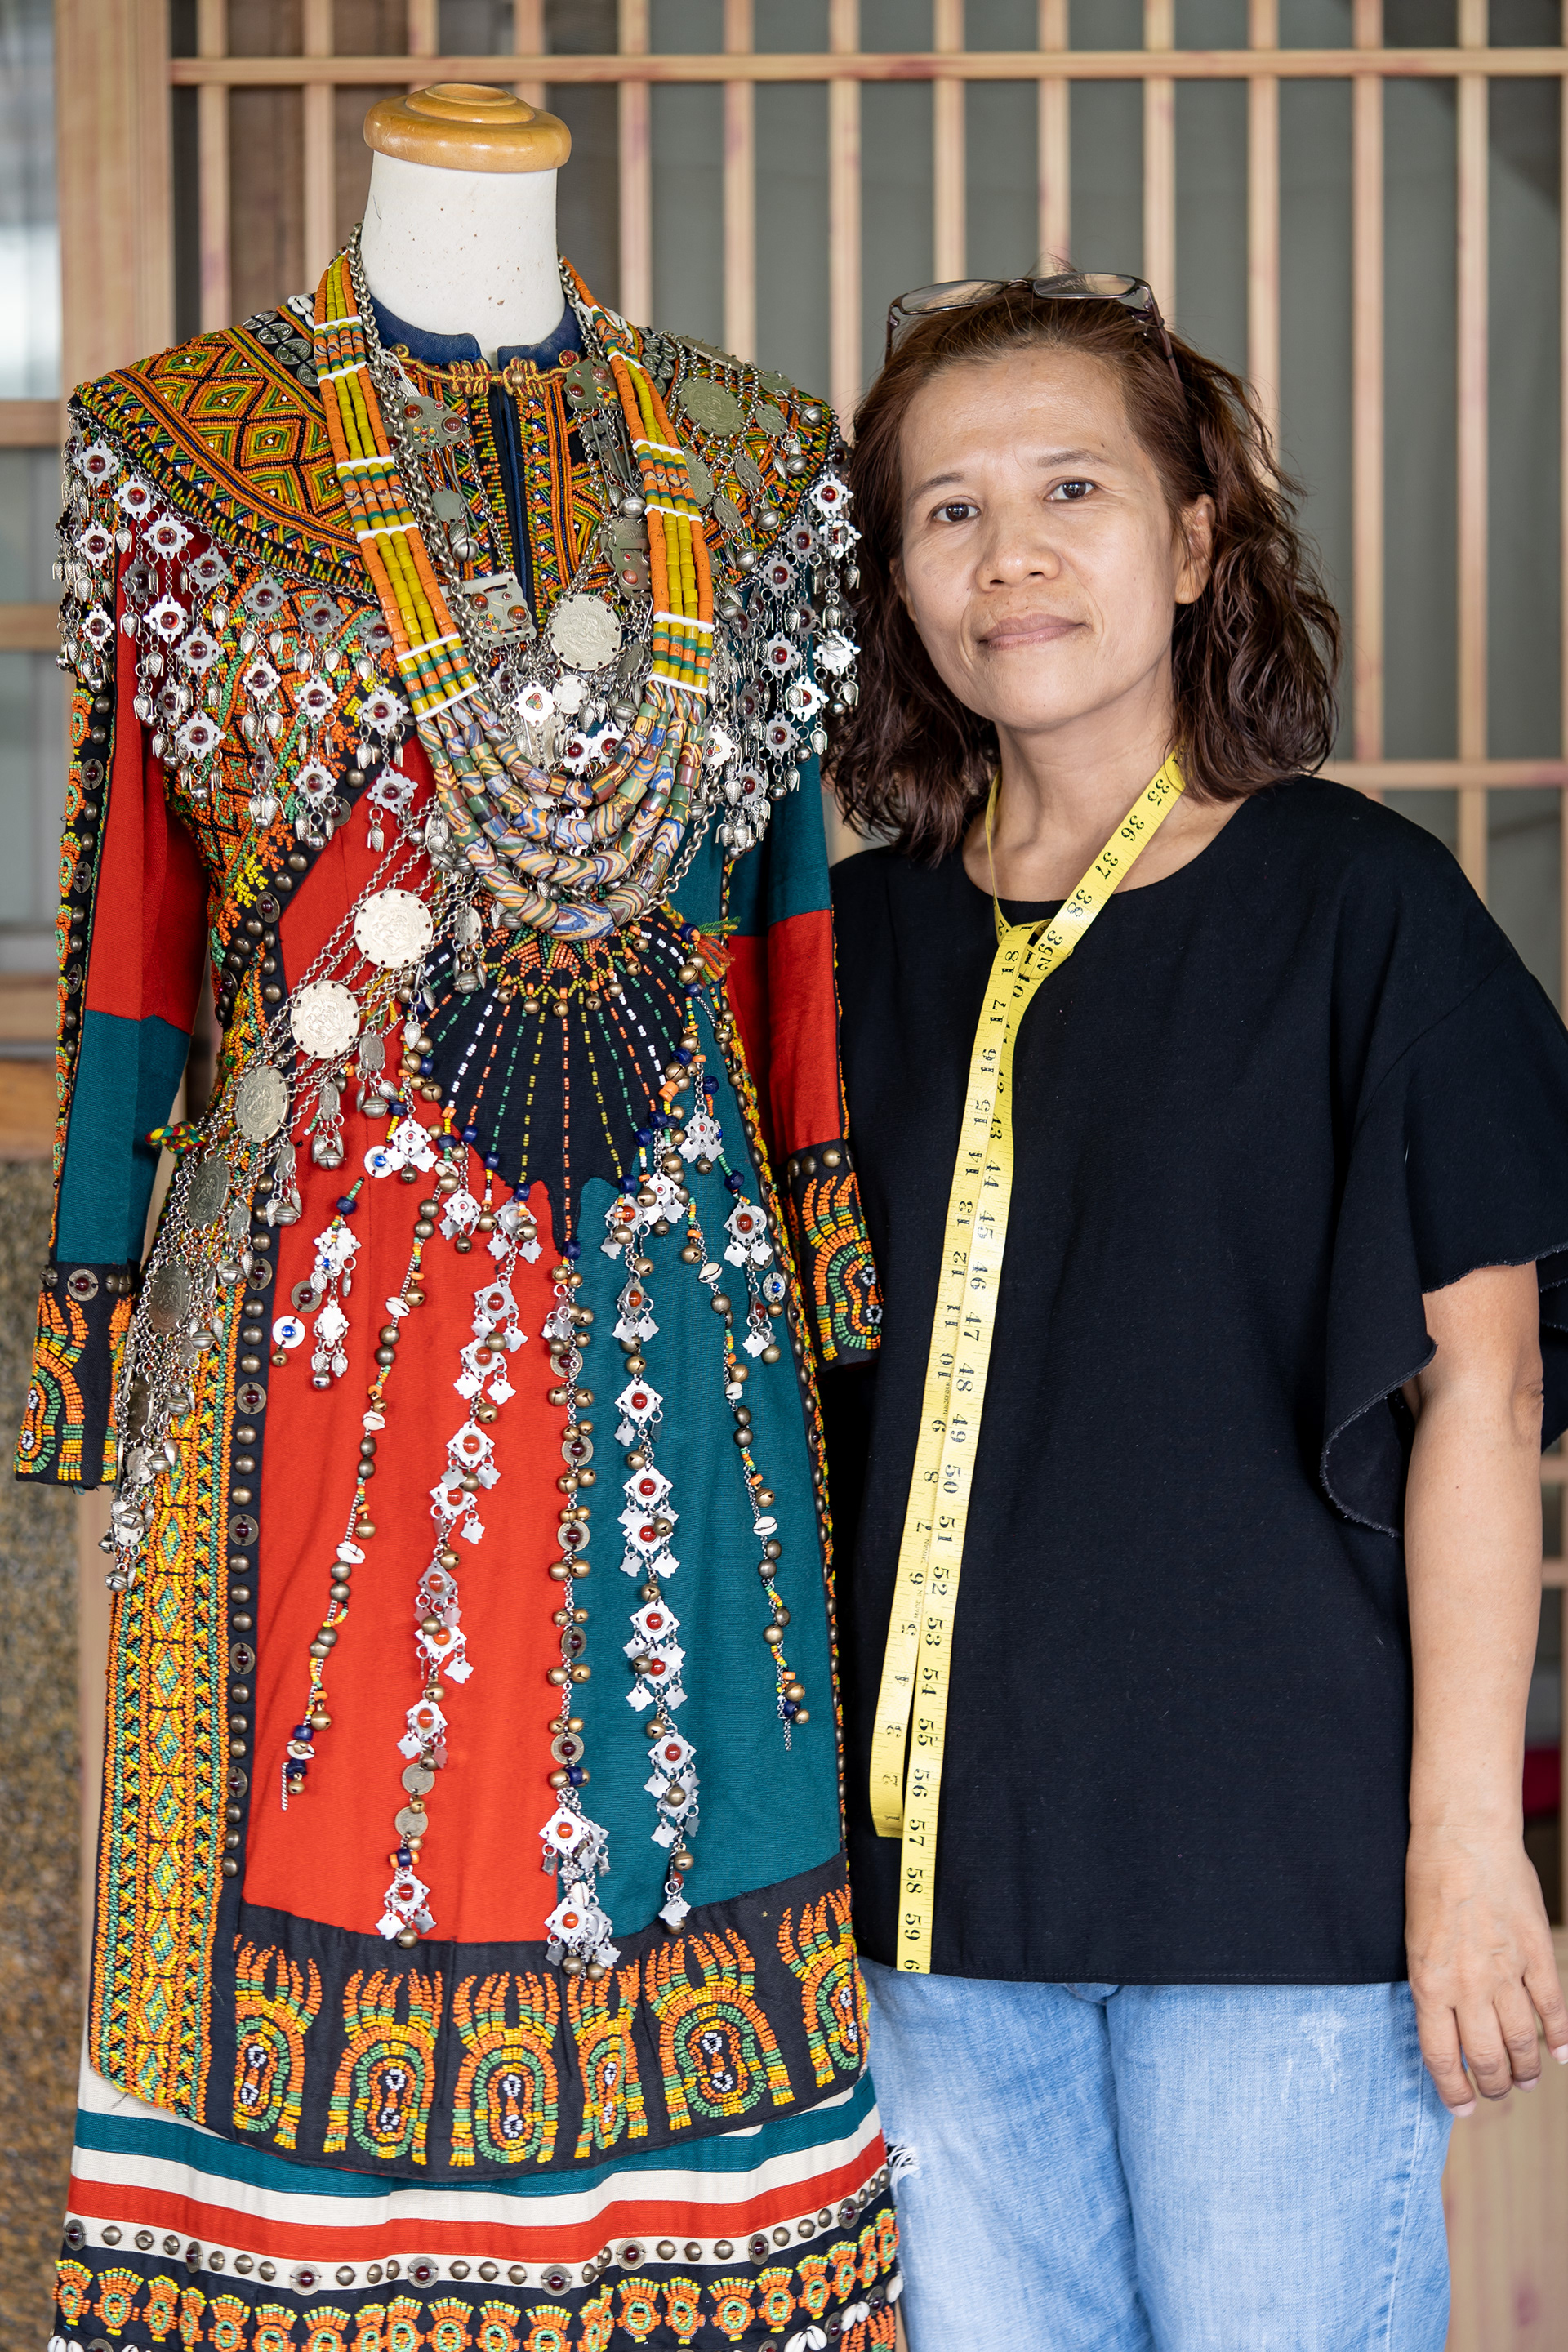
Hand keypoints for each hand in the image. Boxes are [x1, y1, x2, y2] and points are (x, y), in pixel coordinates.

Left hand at [1406, 1823, 1567, 2113]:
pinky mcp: (1536, 1954)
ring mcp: (1507, 1972)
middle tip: (1497, 2093)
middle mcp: (1469, 1986)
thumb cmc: (1429, 1880)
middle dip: (1492, 2085)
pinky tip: (1561, 2054)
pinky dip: (1560, 2036)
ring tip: (1526, 2081)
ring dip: (1525, 2068)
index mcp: (1430, 1984)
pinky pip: (1553, 2007)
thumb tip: (1445, 2022)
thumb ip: (1433, 1983)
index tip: (1462, 2107)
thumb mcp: (1414, 1939)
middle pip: (1486, 2057)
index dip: (1453, 2090)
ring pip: (1522, 2041)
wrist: (1464, 1838)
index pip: (1442, 2057)